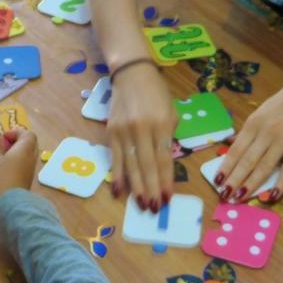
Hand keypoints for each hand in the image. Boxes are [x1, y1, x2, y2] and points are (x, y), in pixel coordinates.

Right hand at [0, 128, 38, 209]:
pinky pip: (24, 165)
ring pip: (26, 155)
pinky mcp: (27, 179)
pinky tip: (2, 169)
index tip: (2, 139)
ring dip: (15, 153)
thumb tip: (1, 138)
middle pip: (29, 143)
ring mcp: (31, 170)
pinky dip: (16, 163)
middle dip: (16, 142)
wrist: (8, 204)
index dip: (15, 132)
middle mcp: (32, 157)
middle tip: (1, 147)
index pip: (28, 133)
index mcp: (25, 148)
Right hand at [106, 62, 176, 211]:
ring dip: (136, 188)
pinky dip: (118, 176)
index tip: (168, 198)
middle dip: (151, 189)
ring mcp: (124, 131)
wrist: (131, 74)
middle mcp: (142, 129)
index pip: (163, 159)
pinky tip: (120, 192)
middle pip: (147, 166)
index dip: (165, 180)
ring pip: (130, 165)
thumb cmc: (157, 94)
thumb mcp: (171, 113)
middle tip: (154, 209)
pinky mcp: (111, 132)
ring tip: (142, 205)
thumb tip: (164, 165)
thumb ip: (168, 138)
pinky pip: (115, 158)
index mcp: (161, 124)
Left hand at [215, 66, 282, 202]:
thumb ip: (250, 129)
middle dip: (234, 180)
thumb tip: (231, 143)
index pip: (236, 150)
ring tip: (239, 198)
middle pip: (246, 161)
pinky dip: (280, 184)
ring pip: (264, 167)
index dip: (225, 167)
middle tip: (224, 196)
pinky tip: (271, 196)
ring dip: (250, 185)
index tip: (216, 181)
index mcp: (254, 122)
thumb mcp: (264, 110)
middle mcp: (266, 132)